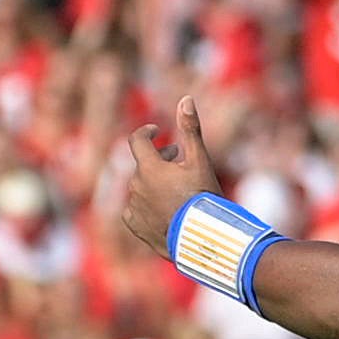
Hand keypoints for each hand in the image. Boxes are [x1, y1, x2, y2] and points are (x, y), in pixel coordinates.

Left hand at [92, 95, 231, 275]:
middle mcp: (136, 186)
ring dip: (154, 184)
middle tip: (179, 162)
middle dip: (159, 160)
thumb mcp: (200, 161)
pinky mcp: (136, 227)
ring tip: (176, 191)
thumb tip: (185, 98)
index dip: (146, 132)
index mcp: (149, 167)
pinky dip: (147, 206)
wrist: (201, 239)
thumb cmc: (203, 197)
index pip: (137, 140)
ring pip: (141, 188)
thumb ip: (190, 129)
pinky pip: (135, 211)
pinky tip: (164, 211)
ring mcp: (134, 208)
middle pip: (143, 165)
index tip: (157, 131)